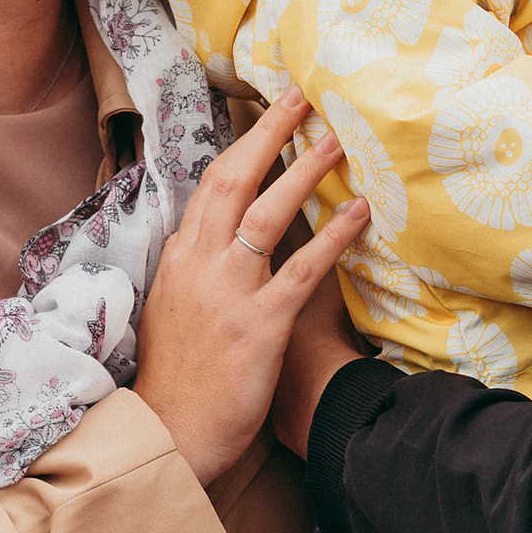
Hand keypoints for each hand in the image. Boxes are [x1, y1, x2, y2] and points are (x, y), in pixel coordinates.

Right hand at [135, 94, 370, 484]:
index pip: (211, 185)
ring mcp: (228, 293)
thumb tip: (212, 238)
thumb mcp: (171, 311)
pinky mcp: (258, 326)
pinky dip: (331, 237)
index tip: (271, 113)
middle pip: (234, 179)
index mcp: (179, 259)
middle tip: (304, 96)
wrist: (171, 437)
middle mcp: (199, 265)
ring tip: (341, 138)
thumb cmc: (178, 380)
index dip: (244, 145)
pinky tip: (360, 213)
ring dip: (306, 171)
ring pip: (267, 213)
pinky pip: (301, 270)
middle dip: (270, 133)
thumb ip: (194, 271)